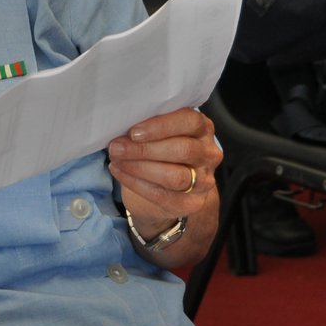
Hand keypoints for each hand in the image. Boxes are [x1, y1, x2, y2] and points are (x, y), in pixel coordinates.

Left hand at [106, 108, 220, 239]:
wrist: (170, 186)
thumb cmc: (160, 148)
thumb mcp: (159, 131)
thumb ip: (148, 125)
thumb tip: (121, 125)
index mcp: (202, 128)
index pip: (190, 122)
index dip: (161, 126)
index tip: (133, 132)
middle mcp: (209, 153)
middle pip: (183, 150)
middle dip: (144, 149)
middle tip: (116, 147)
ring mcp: (204, 180)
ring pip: (175, 176)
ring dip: (139, 168)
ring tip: (116, 160)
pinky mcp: (193, 203)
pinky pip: (163, 196)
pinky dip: (136, 184)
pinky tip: (120, 173)